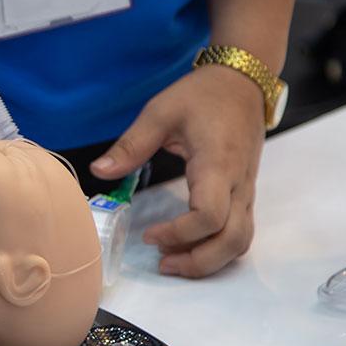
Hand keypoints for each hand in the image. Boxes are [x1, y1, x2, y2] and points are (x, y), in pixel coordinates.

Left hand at [90, 64, 265, 277]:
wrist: (242, 82)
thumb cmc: (202, 94)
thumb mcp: (160, 112)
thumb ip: (130, 145)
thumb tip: (98, 171)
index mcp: (218, 164)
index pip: (209, 216)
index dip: (179, 234)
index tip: (148, 234)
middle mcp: (239, 183)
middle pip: (233, 240)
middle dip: (198, 261)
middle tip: (162, 262)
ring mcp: (247, 190)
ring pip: (241, 241)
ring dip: (210, 259)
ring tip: (173, 260)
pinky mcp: (246, 192)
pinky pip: (241, 231)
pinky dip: (219, 248)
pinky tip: (190, 246)